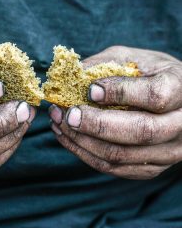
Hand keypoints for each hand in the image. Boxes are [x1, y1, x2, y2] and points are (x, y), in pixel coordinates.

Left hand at [49, 46, 181, 179]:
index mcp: (180, 88)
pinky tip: (68, 138)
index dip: (120, 93)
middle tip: (68, 114)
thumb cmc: (148, 75)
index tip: (91, 90)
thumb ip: (103, 64)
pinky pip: (115, 168)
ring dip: (83, 141)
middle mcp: (181, 124)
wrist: (172, 101)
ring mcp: (169, 151)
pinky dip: (85, 154)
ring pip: (122, 155)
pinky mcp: (152, 167)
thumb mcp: (131, 58)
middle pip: (140, 131)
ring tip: (59, 123)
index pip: (154, 95)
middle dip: (96, 124)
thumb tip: (69, 77)